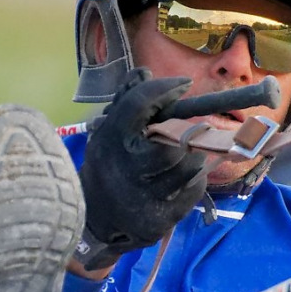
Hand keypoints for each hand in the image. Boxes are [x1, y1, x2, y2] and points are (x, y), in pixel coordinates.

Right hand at [74, 68, 208, 268]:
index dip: (164, 88)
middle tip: (185, 132)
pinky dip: (193, 179)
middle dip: (184, 133)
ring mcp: (146, 197)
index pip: (139, 104)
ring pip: (190, 165)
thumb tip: (144, 72)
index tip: (183, 84)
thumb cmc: (109, 166)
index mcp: (111, 142)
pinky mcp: (163, 217)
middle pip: (173, 140)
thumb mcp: (107, 132)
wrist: (95, 219)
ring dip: (192, 156)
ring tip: (180, 157)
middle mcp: (127, 169)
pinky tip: (178, 180)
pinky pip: (195, 187)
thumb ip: (127, 101)